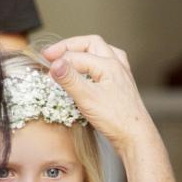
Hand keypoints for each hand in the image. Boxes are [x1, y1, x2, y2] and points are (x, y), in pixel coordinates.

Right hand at [42, 35, 150, 152]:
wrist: (136, 137)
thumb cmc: (116, 119)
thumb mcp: (87, 98)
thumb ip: (70, 79)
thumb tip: (54, 64)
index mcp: (109, 65)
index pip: (77, 56)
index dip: (59, 61)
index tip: (45, 70)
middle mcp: (117, 65)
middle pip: (91, 44)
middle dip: (70, 46)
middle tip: (52, 53)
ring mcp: (121, 74)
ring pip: (102, 51)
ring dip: (84, 50)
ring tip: (70, 55)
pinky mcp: (122, 85)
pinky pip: (109, 63)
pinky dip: (96, 61)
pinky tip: (91, 70)